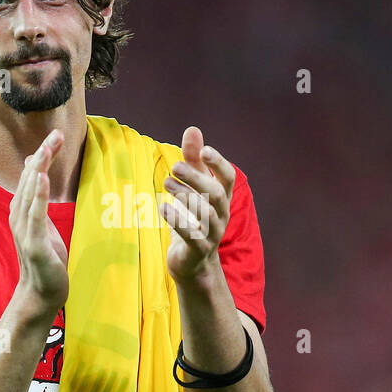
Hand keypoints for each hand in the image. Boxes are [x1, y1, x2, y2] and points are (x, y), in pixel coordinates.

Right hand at [9, 129, 68, 316]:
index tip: (56, 135)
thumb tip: (37, 168)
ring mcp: (24, 229)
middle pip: (31, 178)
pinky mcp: (33, 243)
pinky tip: (42, 178)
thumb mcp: (42, 222)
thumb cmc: (44, 258)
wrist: (41, 292)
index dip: (43, 154)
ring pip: (31, 192)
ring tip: (48, 146)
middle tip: (57, 133)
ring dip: (41, 167)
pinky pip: (35, 215)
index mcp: (21, 209)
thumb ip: (38, 197)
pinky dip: (38, 195)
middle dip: (44, 154)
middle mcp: (18, 215)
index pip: (32, 175)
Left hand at [160, 126, 233, 285]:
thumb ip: (193, 160)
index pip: (228, 176)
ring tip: (166, 183)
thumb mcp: (193, 187)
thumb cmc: (193, 219)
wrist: (193, 262)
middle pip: (215, 193)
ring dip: (185, 195)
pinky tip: (163, 208)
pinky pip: (191, 235)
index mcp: (221, 198)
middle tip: (174, 166)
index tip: (204, 150)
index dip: (218, 162)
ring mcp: (212, 233)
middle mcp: (221, 214)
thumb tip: (193, 129)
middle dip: (195, 177)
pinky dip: (177, 220)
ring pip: (205, 213)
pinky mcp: (198, 249)